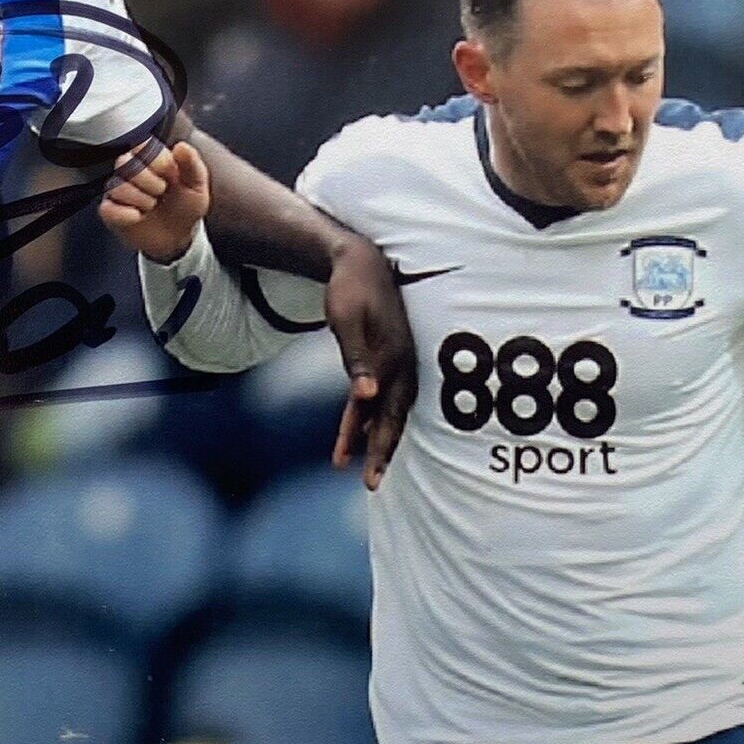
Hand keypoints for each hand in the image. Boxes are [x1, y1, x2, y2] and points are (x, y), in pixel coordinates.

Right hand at [97, 139, 210, 263]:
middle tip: (161, 192)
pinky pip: (107, 209)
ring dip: (141, 200)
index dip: (156, 161)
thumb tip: (181, 146)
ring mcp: (117, 191)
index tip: (170, 175)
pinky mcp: (110, 212)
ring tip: (151, 206)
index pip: (141, 145)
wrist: (177, 237)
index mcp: (150, 159)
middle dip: (148, 181)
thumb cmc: (185, 207)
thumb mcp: (196, 186)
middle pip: (123, 162)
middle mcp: (130, 171)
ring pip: (116, 186)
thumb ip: (192, 164)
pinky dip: (126, 215)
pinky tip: (138, 217)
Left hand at [325, 239, 417, 490]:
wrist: (359, 259)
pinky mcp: (384, 357)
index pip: (388, 415)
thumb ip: (357, 360)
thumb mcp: (348, 322)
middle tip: (370, 484)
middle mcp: (399, 365)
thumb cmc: (351, 288)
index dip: (380, 447)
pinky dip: (362, 413)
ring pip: (382, 408)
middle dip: (380, 451)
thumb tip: (367, 397)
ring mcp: (394, 361)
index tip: (371, 476)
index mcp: (394, 360)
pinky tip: (354, 430)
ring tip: (343, 461)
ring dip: (367, 435)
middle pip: (391, 418)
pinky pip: (375, 393)